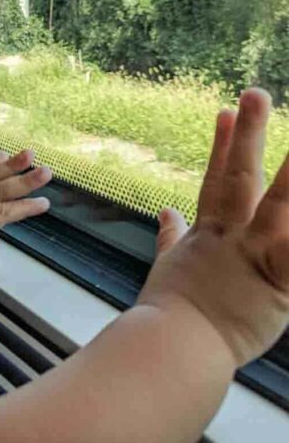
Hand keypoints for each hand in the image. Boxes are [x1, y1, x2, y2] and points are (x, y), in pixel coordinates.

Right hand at [139, 88, 288, 369]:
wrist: (170, 349)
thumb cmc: (167, 317)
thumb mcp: (167, 270)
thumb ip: (171, 238)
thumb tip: (166, 212)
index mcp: (206, 237)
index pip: (216, 182)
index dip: (223, 146)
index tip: (227, 111)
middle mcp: (229, 239)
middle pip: (240, 178)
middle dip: (247, 136)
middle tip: (256, 94)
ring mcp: (250, 259)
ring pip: (276, 207)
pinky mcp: (275, 286)